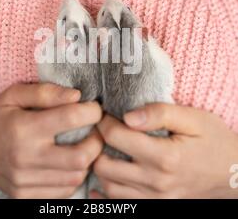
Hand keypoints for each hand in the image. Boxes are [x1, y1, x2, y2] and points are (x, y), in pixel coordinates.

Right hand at [0, 83, 102, 197]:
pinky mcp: (24, 195)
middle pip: (80, 157)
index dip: (92, 111)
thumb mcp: (14, 94)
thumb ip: (45, 92)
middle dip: (97, 142)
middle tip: (95, 131)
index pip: (70, 118)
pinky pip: (63, 191)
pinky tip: (68, 163)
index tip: (94, 109)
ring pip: (75, 177)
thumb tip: (77, 96)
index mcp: (23, 128)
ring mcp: (24, 181)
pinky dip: (73, 176)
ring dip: (87, 161)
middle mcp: (24, 157)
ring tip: (82, 146)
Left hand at [92, 103, 237, 198]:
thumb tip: (128, 116)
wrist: (233, 172)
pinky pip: (121, 205)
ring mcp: (155, 198)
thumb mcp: (192, 118)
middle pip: (105, 165)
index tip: (105, 114)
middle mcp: (156, 181)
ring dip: (100, 167)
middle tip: (100, 132)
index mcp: (164, 156)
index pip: (116, 136)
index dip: (104, 122)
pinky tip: (104, 179)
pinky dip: (106, 193)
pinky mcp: (156, 206)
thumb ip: (159, 113)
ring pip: (108, 187)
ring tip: (104, 150)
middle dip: (96, 145)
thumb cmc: (213, 140)